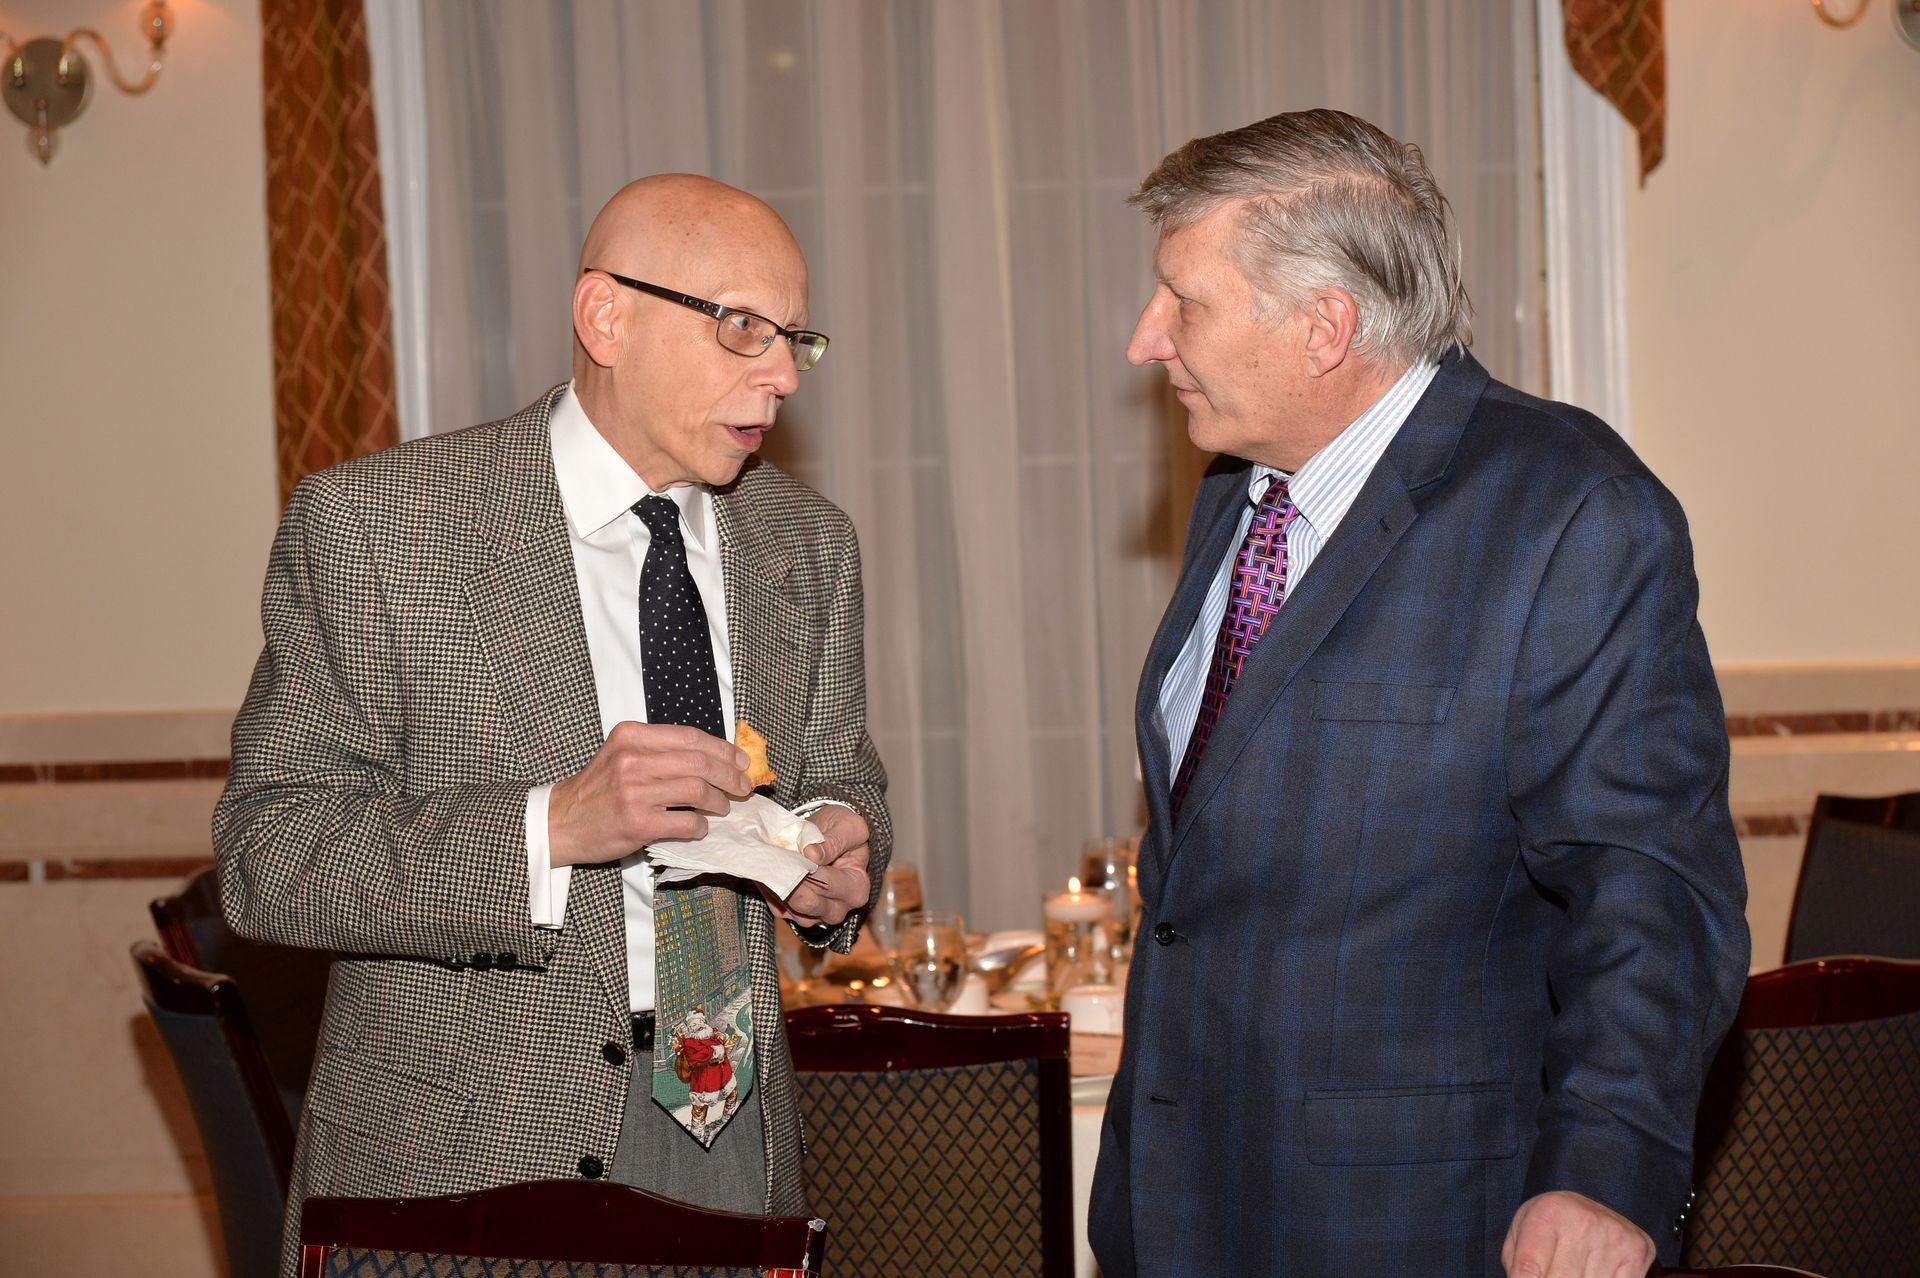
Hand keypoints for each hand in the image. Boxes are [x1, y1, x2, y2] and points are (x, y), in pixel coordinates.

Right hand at [547, 722, 750, 867]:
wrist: (561, 821)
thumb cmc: (597, 789)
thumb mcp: (621, 754)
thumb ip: (659, 750)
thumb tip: (714, 756)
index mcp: (631, 736)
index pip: (690, 737)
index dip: (723, 749)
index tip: (740, 761)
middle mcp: (632, 759)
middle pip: (700, 762)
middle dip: (730, 775)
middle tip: (742, 787)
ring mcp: (634, 791)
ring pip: (698, 791)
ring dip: (718, 801)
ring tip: (722, 807)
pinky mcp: (637, 822)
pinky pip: (686, 822)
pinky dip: (700, 826)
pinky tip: (699, 827)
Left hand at [766, 803, 871, 928]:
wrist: (829, 836)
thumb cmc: (842, 832)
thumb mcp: (848, 827)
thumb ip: (833, 841)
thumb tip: (811, 855)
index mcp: (856, 889)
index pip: (827, 884)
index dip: (806, 869)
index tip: (792, 853)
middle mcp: (838, 909)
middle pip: (807, 901)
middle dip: (789, 879)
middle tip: (774, 857)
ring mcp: (815, 915)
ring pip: (790, 908)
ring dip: (777, 885)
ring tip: (771, 861)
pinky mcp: (795, 915)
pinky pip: (777, 907)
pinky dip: (771, 889)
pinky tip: (769, 869)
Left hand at [1502, 1190, 1655, 1277]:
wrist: (1588, 1206)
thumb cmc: (1550, 1224)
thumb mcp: (1522, 1233)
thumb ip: (1518, 1264)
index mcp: (1548, 1213)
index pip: (1528, 1269)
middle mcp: (1582, 1222)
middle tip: (1554, 1272)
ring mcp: (1613, 1237)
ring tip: (1574, 1270)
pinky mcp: (1636, 1253)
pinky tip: (1593, 1272)